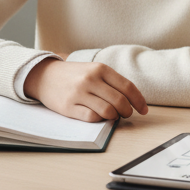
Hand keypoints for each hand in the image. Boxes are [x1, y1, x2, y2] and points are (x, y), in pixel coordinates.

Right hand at [23, 58, 148, 121]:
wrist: (45, 76)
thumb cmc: (75, 75)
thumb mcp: (94, 70)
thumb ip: (112, 82)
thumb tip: (133, 100)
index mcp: (101, 69)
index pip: (128, 87)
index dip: (139, 100)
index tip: (144, 110)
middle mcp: (90, 79)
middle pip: (120, 101)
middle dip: (128, 111)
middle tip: (127, 114)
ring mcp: (79, 93)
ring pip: (108, 111)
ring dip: (115, 117)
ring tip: (113, 115)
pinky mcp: (68, 106)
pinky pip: (92, 118)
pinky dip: (100, 120)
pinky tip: (99, 116)